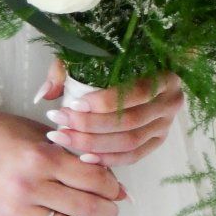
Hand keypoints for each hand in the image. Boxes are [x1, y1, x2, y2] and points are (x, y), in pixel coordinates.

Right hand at [0, 100, 127, 215]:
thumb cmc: (5, 133)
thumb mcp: (45, 136)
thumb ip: (80, 159)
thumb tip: (118, 188)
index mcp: (42, 158)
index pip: (94, 179)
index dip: (113, 188)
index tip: (117, 191)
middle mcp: (30, 186)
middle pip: (87, 208)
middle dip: (109, 213)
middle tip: (113, 212)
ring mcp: (16, 210)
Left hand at [43, 62, 185, 168]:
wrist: (147, 72)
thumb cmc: (119, 63)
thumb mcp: (94, 56)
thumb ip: (67, 69)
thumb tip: (45, 93)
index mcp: (165, 76)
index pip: (137, 92)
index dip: (105, 102)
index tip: (74, 104)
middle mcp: (170, 103)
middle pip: (130, 121)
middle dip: (90, 126)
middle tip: (61, 123)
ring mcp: (165, 125)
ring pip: (130, 142)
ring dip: (94, 144)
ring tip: (64, 138)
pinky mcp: (157, 142)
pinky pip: (133, 157)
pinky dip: (108, 159)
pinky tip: (84, 157)